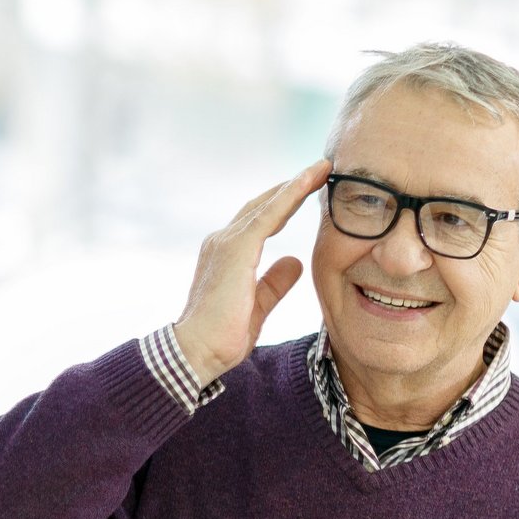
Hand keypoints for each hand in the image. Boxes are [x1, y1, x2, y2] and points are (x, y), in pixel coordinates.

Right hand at [173, 160, 329, 383]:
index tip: (310, 189)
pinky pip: (267, 215)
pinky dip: (289, 196)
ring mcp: (226, 242)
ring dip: (295, 185)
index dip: (285, 203)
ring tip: (321, 168)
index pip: (261, 221)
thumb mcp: (258, 305)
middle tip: (320, 169)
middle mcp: (223, 241)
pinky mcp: (236, 248)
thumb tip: (295, 261)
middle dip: (292, 187)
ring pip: (267, 205)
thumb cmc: (222, 335)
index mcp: (228, 255)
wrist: (197, 350)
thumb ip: (275, 281)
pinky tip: (307, 181)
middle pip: (263, 206)